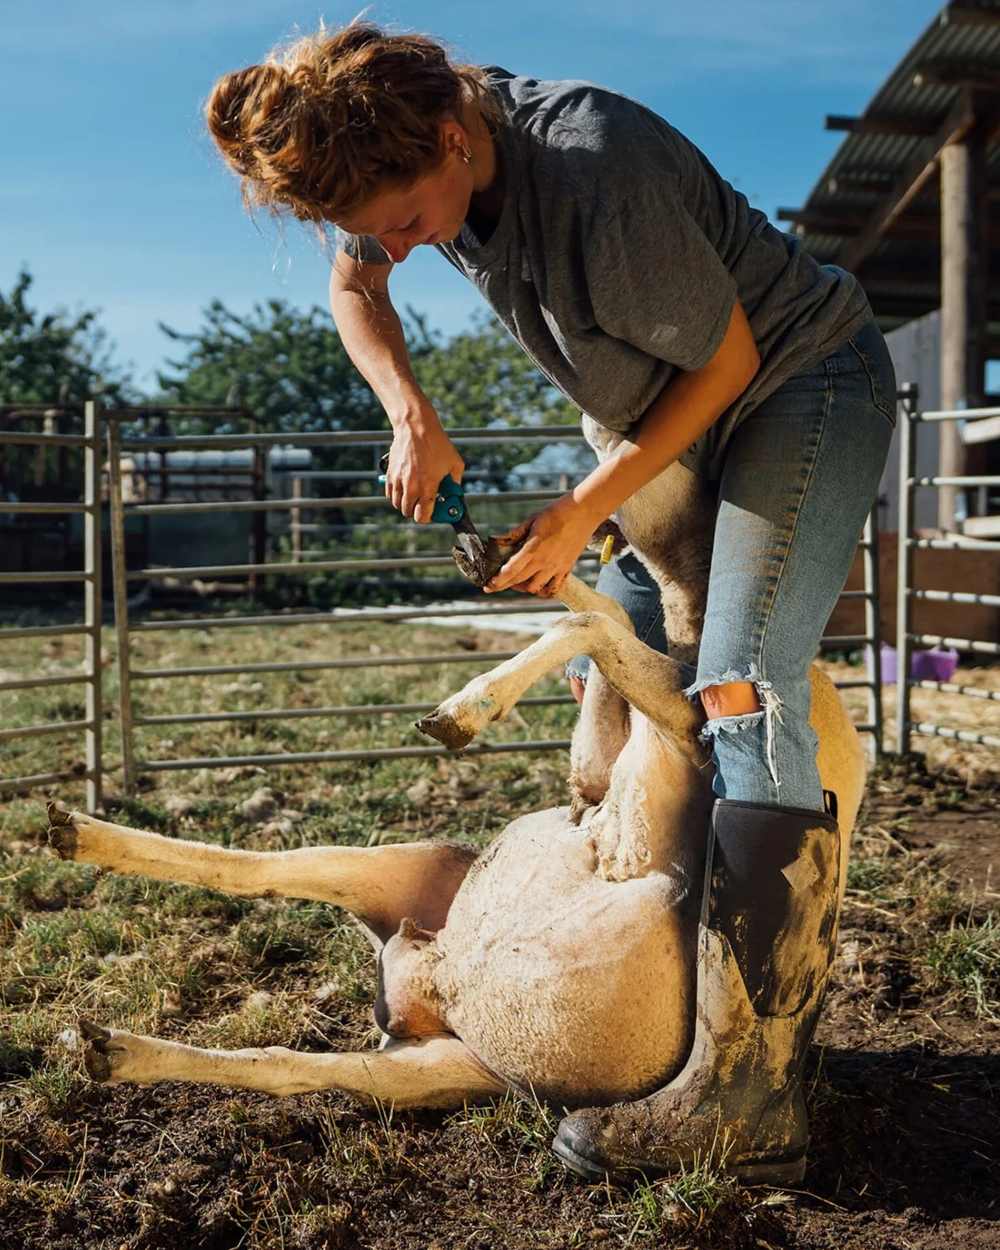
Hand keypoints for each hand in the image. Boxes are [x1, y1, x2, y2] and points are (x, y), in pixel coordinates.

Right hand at [385, 409, 464, 523]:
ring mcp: (399, 480)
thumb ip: (455, 481)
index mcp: (428, 486)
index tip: (431, 514)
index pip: (422, 516)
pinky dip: (396, 495)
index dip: (427, 518)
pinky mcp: (390, 474)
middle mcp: (411, 486)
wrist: (416, 427)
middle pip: (408, 512)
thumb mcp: (455, 463)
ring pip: (398, 505)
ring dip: (406, 504)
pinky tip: (405, 489)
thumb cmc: (437, 444)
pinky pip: (390, 494)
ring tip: (414, 496)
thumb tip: (454, 492)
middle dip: (417, 512)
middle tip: (424, 505)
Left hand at [484, 496, 597, 596]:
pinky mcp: (567, 569)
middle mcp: (544, 562)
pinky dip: (543, 590)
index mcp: (533, 549)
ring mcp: (556, 568)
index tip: (488, 586)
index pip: (511, 571)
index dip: (497, 581)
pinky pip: (553, 588)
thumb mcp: (531, 520)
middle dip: (504, 585)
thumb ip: (513, 534)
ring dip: (523, 588)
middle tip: (495, 585)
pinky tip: (537, 585)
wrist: (583, 512)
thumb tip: (496, 541)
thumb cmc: (556, 512)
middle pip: (519, 581)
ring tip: (516, 582)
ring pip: (535, 588)